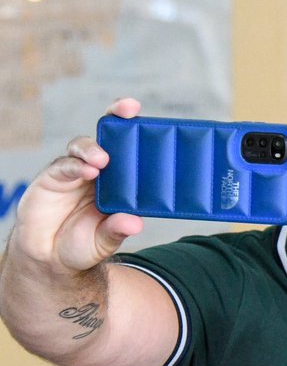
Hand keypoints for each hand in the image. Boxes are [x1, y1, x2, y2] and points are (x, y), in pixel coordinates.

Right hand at [10, 98, 144, 272]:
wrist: (51, 256)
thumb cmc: (84, 244)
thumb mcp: (105, 241)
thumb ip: (117, 230)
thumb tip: (135, 223)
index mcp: (120, 182)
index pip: (132, 151)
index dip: (140, 132)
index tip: (156, 121)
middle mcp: (100, 172)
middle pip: (108, 136)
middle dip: (117, 117)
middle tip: (129, 109)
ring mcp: (76, 171)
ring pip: (85, 147)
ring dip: (94, 148)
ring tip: (102, 160)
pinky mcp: (53, 177)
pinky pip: (64, 165)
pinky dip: (76, 165)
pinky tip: (87, 171)